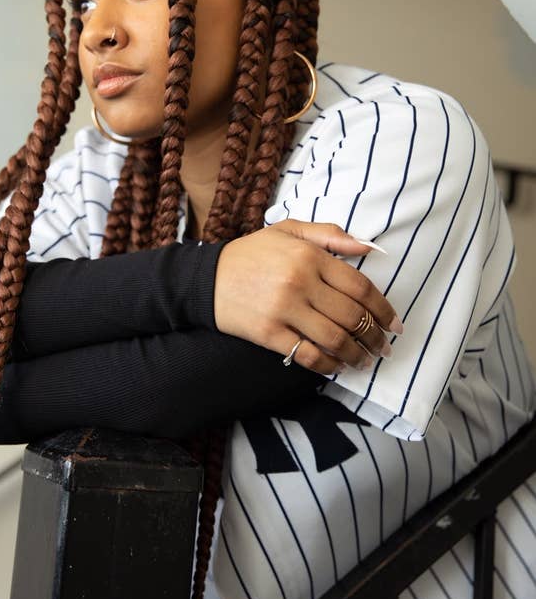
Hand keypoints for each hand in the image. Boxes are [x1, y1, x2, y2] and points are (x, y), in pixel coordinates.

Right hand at [213, 220, 402, 374]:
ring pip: (335, 338)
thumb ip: (330, 235)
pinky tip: (337, 367)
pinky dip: (329, 364)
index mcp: (310, 256)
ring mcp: (285, 309)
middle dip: (375, 336)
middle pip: (353, 315)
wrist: (206, 279)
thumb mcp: (288, 232)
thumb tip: (370, 249)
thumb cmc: (252, 254)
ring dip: (357, 354)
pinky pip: (308, 354)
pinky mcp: (269, 333)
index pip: (360, 287)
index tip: (394, 324)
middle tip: (385, 348)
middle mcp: (300, 282)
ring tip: (365, 361)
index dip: (383, 309)